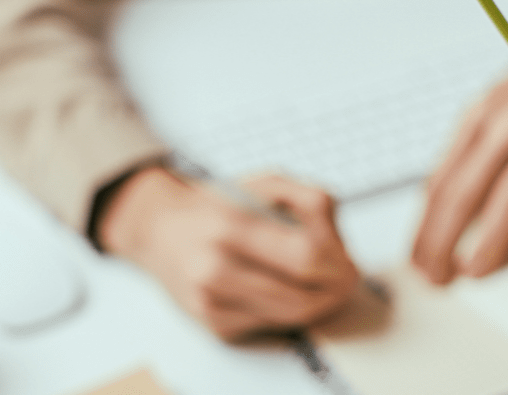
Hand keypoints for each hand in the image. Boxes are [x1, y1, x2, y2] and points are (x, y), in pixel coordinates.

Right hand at [96, 166, 358, 339]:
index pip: (305, 256)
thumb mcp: (260, 181)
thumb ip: (306, 196)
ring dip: (321, 302)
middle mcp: (216, 268)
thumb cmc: (215, 205)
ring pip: (293, 317)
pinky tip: (290, 289)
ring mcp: (213, 303)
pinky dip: (292, 309)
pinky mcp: (215, 327)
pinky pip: (274, 325)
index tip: (348, 256)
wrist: (159, 230)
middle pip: (304, 296)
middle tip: (348, 275)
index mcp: (229, 224)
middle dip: (337, 288)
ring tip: (326, 281)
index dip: (338, 261)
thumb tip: (339, 235)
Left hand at [411, 28, 507, 284]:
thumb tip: (435, 206)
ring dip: (491, 242)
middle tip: (435, 277)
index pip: (441, 181)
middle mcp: (507, 128)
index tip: (415, 257)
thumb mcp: (485, 112)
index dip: (425, 225)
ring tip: (472, 273)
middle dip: (445, 240)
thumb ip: (463, 155)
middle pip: (467, 192)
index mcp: (476, 120)